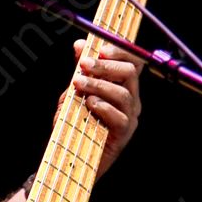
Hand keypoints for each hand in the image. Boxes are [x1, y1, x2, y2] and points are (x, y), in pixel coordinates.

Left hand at [67, 39, 142, 177]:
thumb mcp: (75, 92)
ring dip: (98, 85)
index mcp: (123, 86)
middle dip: (105, 66)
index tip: (99, 48)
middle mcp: (131, 100)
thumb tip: (80, 44)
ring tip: (79, 84)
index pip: (132, 62)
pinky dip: (103, 107)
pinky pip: (121, 117)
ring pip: (123, 94)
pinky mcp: (124, 135)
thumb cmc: (75, 124)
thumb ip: (81, 71)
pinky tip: (89, 104)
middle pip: (130, 73)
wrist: (69, 156)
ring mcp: (130, 118)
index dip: (120, 51)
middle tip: (83, 65)